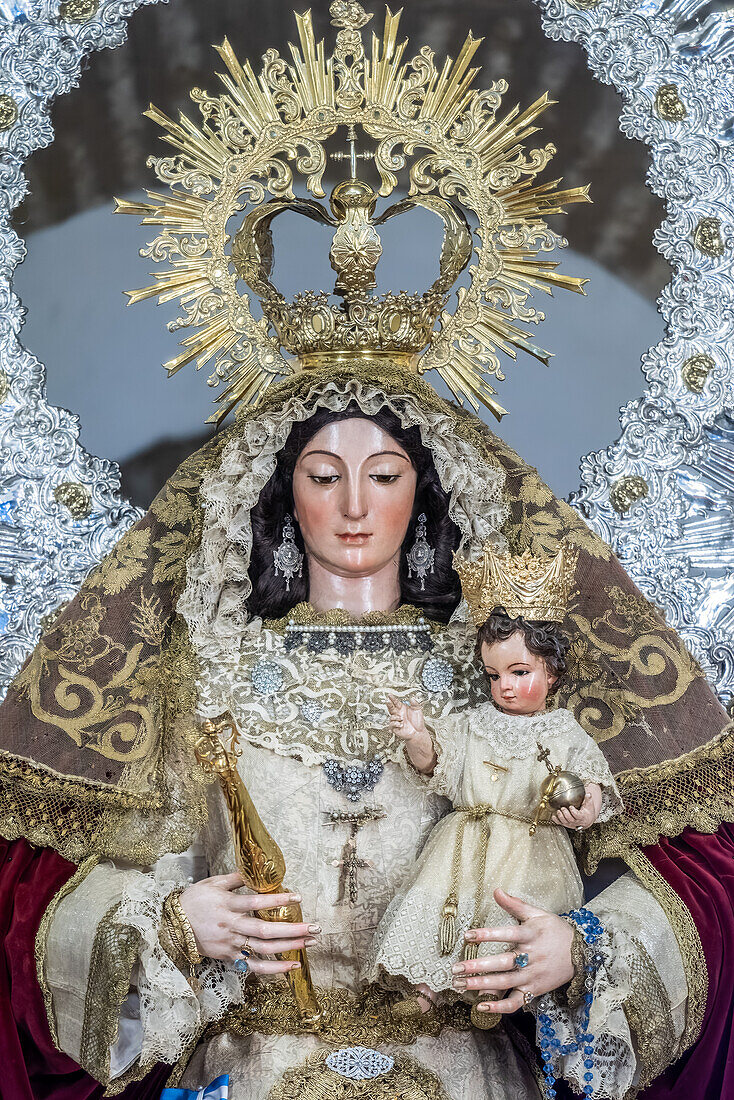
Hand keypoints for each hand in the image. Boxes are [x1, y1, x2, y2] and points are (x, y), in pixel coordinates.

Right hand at [179, 872, 319, 975]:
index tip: (297, 897)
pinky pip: (253, 966)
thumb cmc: (194, 900)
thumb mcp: (213, 883)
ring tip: (310, 943)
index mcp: (227, 905)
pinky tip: (291, 966)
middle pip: (265, 929)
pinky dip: (273, 969)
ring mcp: (230, 944)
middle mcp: (230, 926)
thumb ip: (236, 878)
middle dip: (292, 929)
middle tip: (315, 927)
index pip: (256, 903)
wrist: (172, 925)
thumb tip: (256, 871)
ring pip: (263, 949)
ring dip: (288, 947)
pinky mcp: (228, 957)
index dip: (277, 900)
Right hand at [387, 694, 435, 773]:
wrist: (419, 732)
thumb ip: (415, 704)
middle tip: (387, 701)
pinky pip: (391, 725)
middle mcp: (398, 714)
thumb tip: (411, 698)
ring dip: (395, 717)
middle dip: (389, 704)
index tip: (390, 695)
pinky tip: (401, 724)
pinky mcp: (395, 728)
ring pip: (391, 717)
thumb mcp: (418, 710)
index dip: (392, 699)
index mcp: (402, 709)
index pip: (396, 702)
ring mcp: (396, 721)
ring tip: (401, 719)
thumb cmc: (418, 721)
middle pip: (391, 708)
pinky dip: (395, 724)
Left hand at [452, 888, 573, 1015]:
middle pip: (502, 963)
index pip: (506, 934)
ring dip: (482, 985)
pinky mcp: (534, 990)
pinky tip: (482, 1007)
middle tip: (456, 968)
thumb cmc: (556, 931)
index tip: (468, 935)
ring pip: (505, 983)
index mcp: (530, 935)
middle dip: (477, 966)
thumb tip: (496, 890)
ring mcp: (532, 976)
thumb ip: (515, 904)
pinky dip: (500, 1007)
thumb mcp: (538, 914)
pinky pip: (516, 1002)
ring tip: (461, 985)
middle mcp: (531, 957)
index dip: (487, 935)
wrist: (581, 954)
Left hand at [551, 782, 601, 828]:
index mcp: (582, 817)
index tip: (571, 807)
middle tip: (563, 808)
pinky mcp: (567, 824)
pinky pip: (561, 824)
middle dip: (566, 814)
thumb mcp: (589, 805)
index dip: (574, 812)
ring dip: (561, 817)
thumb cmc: (588, 811)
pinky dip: (556, 821)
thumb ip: (588, 799)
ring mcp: (571, 824)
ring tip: (558, 811)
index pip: (578, 816)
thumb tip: (588, 793)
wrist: (587, 819)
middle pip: (570, 820)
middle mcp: (577, 821)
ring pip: (565, 822)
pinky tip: (553, 817)